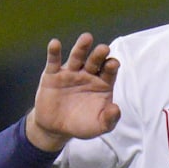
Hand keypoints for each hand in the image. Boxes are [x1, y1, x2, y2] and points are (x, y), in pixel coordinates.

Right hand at [24, 33, 121, 150]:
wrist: (56, 129)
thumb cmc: (82, 125)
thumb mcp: (98, 126)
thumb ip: (109, 119)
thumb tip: (116, 108)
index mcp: (102, 83)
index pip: (108, 71)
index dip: (111, 66)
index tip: (113, 64)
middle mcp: (88, 74)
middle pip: (94, 61)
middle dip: (99, 54)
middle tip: (104, 49)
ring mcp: (70, 73)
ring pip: (76, 57)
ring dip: (81, 47)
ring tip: (87, 38)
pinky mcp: (52, 75)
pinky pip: (53, 61)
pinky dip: (53, 52)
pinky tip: (55, 43)